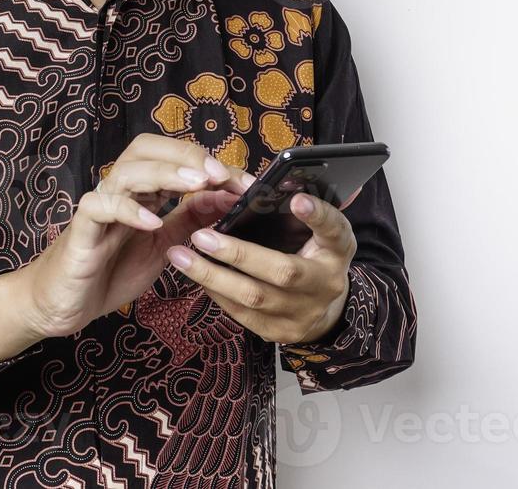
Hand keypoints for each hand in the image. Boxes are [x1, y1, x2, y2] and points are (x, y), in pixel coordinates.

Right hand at [16, 134, 256, 338]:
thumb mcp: (164, 246)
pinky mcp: (81, 229)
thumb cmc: (111, 271)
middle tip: (220, 174)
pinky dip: (128, 210)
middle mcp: (120, 191)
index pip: (174, 158)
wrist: (65, 304)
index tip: (244, 183)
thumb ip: (190, 220)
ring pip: (127, 172)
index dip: (209, 163)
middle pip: (148, 150)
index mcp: (142, 192)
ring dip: (164, 173)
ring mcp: (99, 206)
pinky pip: (101, 207)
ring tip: (195, 184)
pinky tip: (153, 221)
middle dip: (186, 156)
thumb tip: (225, 197)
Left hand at [163, 188, 360, 343]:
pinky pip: (242, 313)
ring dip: (212, 275)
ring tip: (180, 256)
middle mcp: (325, 285)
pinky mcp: (279, 331)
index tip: (296, 199)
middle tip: (201, 236)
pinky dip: (215, 291)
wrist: (325, 312)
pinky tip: (195, 274)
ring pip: (253, 297)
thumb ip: (306, 211)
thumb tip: (282, 185)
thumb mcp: (321, 233)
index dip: (317, 215)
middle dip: (239, 253)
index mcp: (337, 251)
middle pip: (283, 271)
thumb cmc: (315, 257)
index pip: (334, 230)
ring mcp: (302, 313)